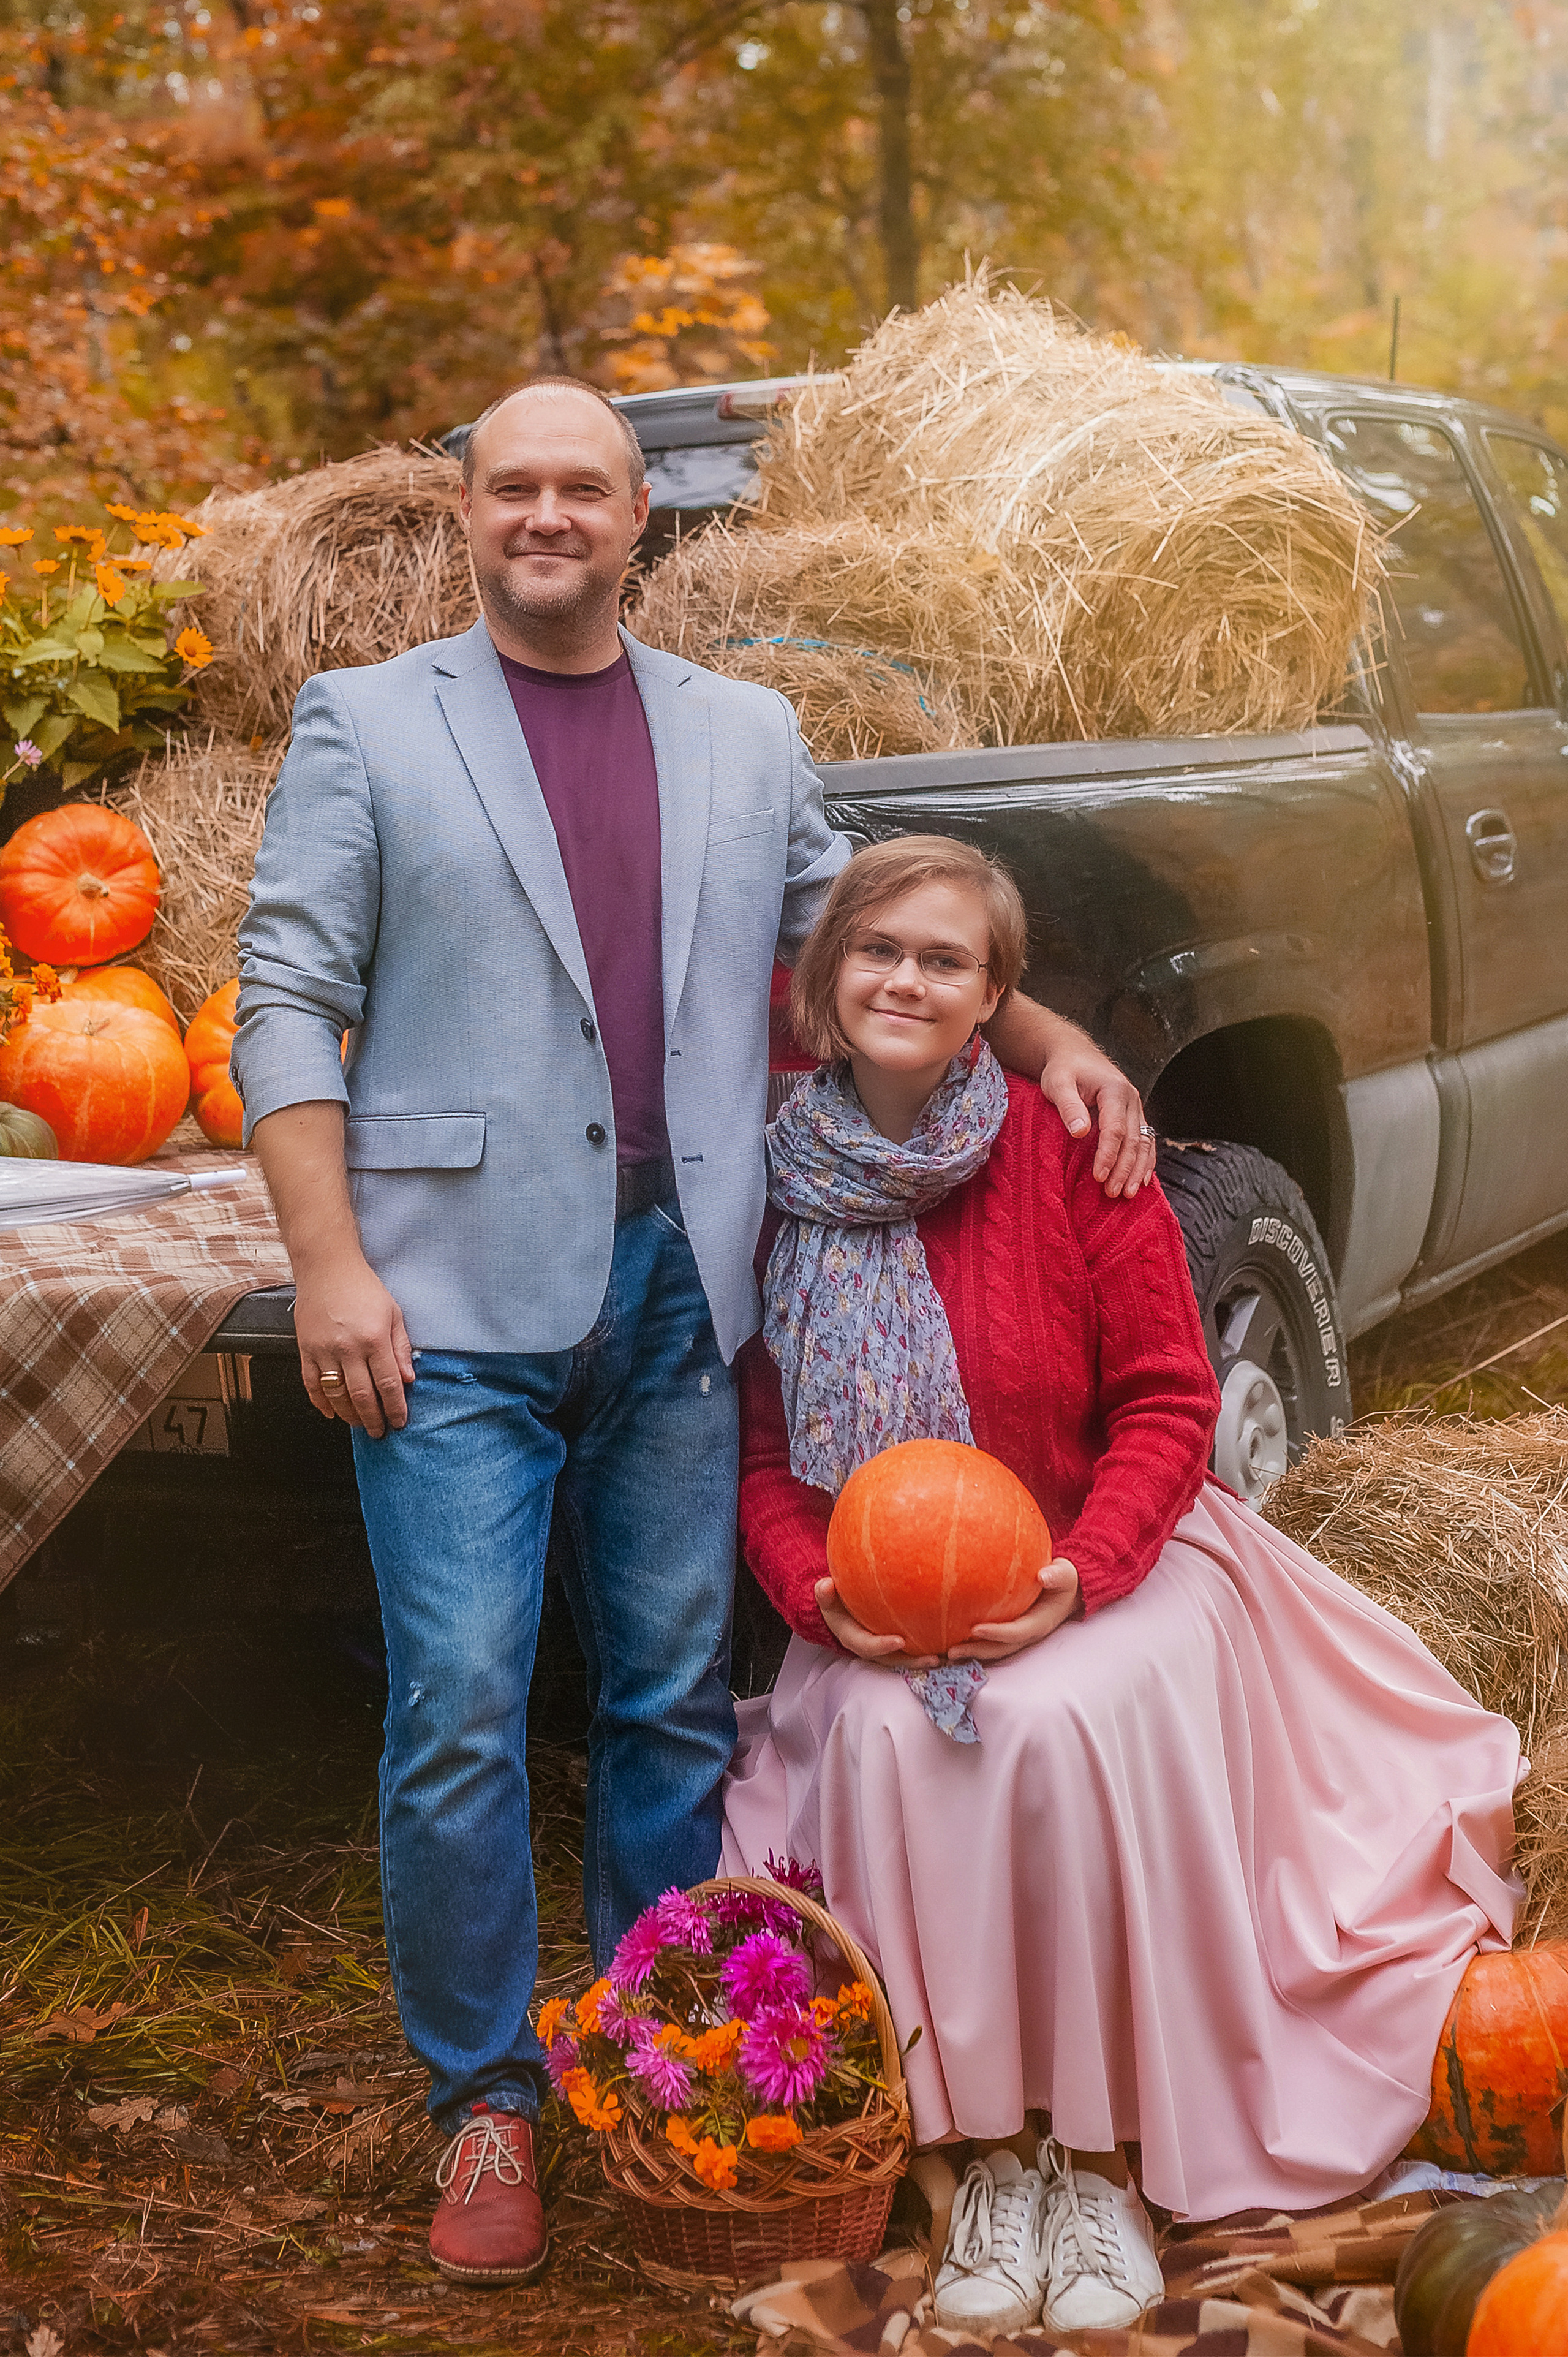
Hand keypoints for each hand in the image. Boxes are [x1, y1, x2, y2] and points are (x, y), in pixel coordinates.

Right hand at [293, 1254, 414, 1438]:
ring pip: (336, 1394)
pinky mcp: (305, 1349)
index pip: (388, 1384)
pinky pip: (311, 1383)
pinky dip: (320, 1402)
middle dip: (373, 1419)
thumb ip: (400, 1347)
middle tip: (380, 1432)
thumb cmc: (363, 1288)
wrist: (327, 1268)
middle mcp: (348, 1348)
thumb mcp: (393, 1313)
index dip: (395, 1408)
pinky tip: (331, 1413)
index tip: (400, 1421)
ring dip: (349, 1415)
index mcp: (373, 1338)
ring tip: (359, 1424)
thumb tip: (408, 1379)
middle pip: (362, 1395)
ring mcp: (323, 1350)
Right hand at [814, 1578, 938, 1668]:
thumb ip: (825, 1593)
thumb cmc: (836, 1599)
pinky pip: (912, 1648)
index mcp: (853, 1638)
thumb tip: (825, 1585)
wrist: (842, 1605)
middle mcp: (871, 1648)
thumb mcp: (827, 1596)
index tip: (900, 1640)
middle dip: (912, 1661)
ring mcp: (884, 1648)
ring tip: (947, 1657)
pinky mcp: (897, 1644)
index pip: (867, 1647)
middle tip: (933, 1658)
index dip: (882, 1646)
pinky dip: (928, 1648)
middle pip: (892, 1660)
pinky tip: (949, 1644)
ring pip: (905, 1658)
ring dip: (924, 1659)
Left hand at [949, 1559, 1080, 1662]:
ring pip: (993, 1650)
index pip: (1017, 1632)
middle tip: (951, 1651)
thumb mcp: (1064, 1575)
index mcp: (1040, 1623)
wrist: (1065, 1590)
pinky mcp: (1009, 1632)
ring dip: (971, 1653)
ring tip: (945, 1653)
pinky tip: (949, 1642)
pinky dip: (972, 1645)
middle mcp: (1027, 1634)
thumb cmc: (1062, 1580)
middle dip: (977, 1651)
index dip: (997, 1633)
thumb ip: (1057, 1575)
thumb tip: (1044, 1575)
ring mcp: (1018, 1636)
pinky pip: (989, 1642)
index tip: (975, 1628)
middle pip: (1000, 1648)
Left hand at [1040, 1045, 1154, 1198]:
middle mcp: (1131, 1099)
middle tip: (1114, 1193)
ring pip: (1144, 1142)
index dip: (1108, 1155)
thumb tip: (1079, 1131)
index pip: (1115, 1129)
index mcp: (1114, 1090)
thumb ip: (1068, 1106)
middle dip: (1125, 1168)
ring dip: (1138, 1169)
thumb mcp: (1057, 1082)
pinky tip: (1142, 1179)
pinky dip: (1145, 1161)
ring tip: (1129, 1193)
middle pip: (1134, 1139)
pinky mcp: (1134, 1115)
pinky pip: (1145, 1140)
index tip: (1099, 1176)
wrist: (1073, 1053)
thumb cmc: (1062, 1068)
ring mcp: (1135, 1107)